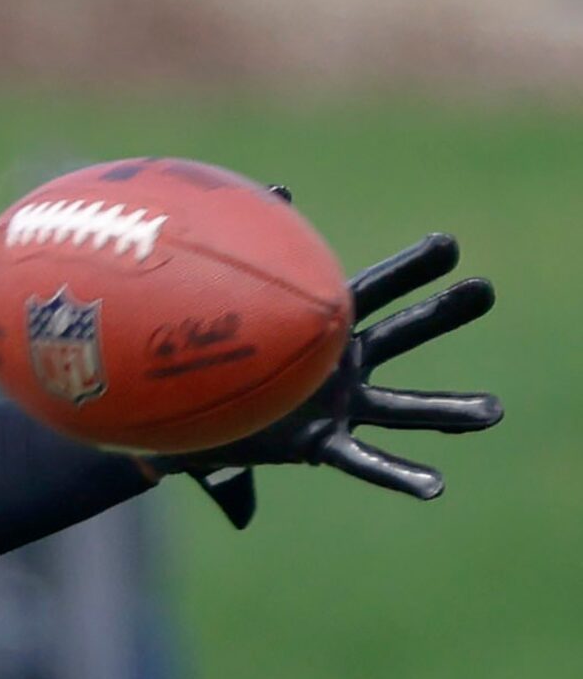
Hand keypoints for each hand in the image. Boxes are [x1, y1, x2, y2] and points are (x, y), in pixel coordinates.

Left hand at [157, 232, 500, 526]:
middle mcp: (340, 364)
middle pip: (401, 334)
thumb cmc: (206, 357)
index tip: (449, 245)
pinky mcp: (321, 444)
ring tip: (493, 411)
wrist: (184, 415)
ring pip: (402, 407)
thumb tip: (274, 192)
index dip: (409, 269)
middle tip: (485, 290)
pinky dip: (399, 473)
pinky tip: (435, 486)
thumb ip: (251, 253)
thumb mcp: (220, 305)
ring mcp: (337, 405)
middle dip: (441, 312)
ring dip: (447, 409)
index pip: (373, 289)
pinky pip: (365, 461)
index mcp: (320, 327)